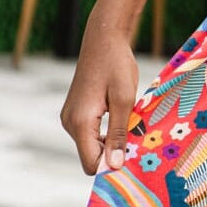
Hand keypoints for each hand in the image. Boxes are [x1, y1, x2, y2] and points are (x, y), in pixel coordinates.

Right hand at [60, 29, 138, 174]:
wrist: (104, 39)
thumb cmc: (117, 65)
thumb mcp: (124, 100)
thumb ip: (119, 134)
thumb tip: (115, 166)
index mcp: (80, 122)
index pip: (91, 164)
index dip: (112, 166)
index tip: (135, 158)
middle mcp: (69, 123)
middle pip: (90, 156)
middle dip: (113, 153)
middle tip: (137, 140)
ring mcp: (69, 117)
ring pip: (91, 145)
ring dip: (111, 141)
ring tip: (131, 126)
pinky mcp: (75, 112)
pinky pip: (89, 133)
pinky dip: (105, 132)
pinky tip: (121, 118)